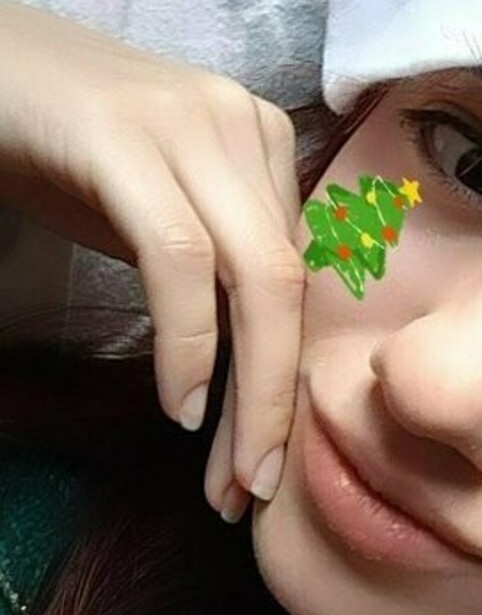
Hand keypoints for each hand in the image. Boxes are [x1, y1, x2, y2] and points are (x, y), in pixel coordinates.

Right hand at [0, 0, 305, 519]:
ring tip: (225, 475)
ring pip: (254, 277)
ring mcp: (190, 122)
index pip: (294, 283)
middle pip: (289, 287)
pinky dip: (189, 342)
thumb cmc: (53, 146)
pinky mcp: (126, 135)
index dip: (283, 386)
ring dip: (246, 392)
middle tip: (251, 492)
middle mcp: (244, 125)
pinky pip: (180, 258)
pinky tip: (179, 403)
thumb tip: (249, 372)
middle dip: (276, 403)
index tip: (255, 470)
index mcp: (263, 144)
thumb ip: (207, 270)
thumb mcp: (148, 212)